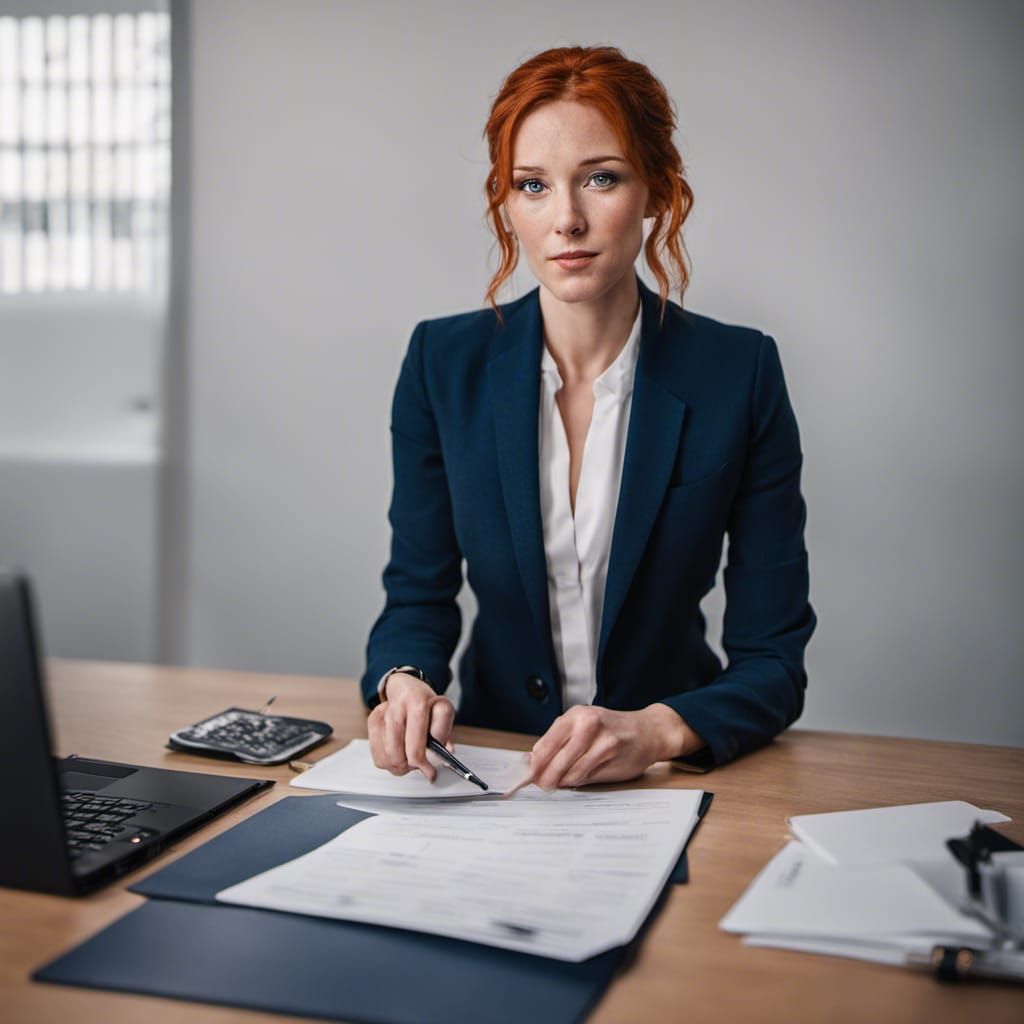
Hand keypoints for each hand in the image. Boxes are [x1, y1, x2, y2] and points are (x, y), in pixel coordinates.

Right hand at [367, 674, 454, 782]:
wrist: (405, 686)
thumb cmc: (425, 702)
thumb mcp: (442, 710)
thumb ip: (444, 732)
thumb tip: (445, 753)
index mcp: (418, 703)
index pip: (416, 744)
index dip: (423, 764)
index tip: (431, 773)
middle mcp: (398, 707)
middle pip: (398, 753)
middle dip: (410, 766)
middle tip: (419, 766)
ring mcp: (383, 713)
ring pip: (386, 756)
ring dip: (398, 766)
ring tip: (408, 761)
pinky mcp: (372, 720)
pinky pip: (377, 753)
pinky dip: (387, 761)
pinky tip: (396, 754)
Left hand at [525, 704, 700, 789]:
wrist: (647, 731)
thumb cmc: (612, 730)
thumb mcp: (584, 726)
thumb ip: (560, 742)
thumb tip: (533, 762)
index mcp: (574, 715)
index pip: (545, 744)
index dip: (534, 765)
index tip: (528, 776)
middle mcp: (587, 724)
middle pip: (554, 760)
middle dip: (545, 778)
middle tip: (543, 785)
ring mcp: (600, 739)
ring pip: (569, 771)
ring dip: (562, 781)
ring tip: (561, 782)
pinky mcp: (612, 754)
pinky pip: (585, 776)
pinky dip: (578, 781)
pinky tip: (578, 778)